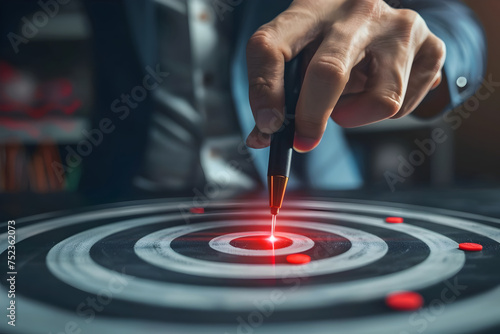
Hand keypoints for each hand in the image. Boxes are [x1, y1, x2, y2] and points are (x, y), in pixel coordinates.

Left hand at [245, 0, 445, 151]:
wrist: (379, 16)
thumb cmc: (328, 40)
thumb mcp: (299, 51)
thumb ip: (278, 92)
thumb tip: (263, 139)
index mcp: (309, 10)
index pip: (271, 46)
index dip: (264, 92)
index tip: (268, 127)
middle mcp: (356, 11)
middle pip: (329, 72)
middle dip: (313, 118)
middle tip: (305, 139)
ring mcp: (399, 26)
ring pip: (381, 100)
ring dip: (355, 115)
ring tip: (347, 101)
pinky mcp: (431, 45)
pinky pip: (404, 106)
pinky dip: (386, 114)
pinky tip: (376, 90)